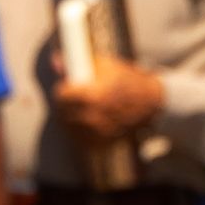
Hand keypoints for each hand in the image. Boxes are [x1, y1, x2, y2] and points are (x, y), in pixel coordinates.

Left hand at [51, 52, 166, 145]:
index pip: (62, 95)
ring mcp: (97, 133)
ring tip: (81, 107)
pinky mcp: (101, 143)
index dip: (63, 90)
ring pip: (70, 126)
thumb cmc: (126, 80)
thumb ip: (78, 64)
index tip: (66, 87)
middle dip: (65, 103)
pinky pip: (80, 139)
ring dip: (70, 117)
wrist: (150, 103)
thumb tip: (55, 60)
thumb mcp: (104, 65)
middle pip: (63, 112)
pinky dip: (80, 130)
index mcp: (92, 95)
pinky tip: (87, 120)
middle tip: (71, 97)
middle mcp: (93, 117)